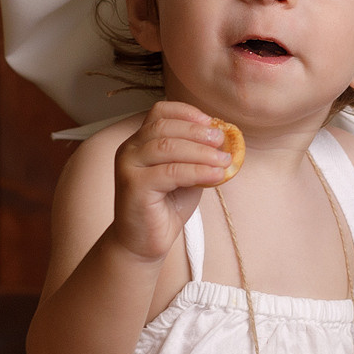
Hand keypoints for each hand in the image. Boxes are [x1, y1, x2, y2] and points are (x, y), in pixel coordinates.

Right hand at [107, 101, 231, 262]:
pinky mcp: (133, 186)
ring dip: (201, 152)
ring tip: (224, 160)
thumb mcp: (187, 174)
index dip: (187, 113)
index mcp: (139, 141)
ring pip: (168, 148)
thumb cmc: (166, 206)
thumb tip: (225, 140)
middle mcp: (129, 149)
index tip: (212, 123)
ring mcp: (128, 166)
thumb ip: (198, 156)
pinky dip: (197, 171)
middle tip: (223, 140)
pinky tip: (216, 175)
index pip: (160, 112)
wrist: (145, 242)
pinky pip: (170, 172)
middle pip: (164, 127)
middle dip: (198, 132)